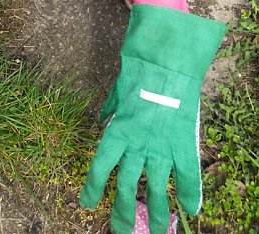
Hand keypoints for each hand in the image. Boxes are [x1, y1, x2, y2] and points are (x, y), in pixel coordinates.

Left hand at [79, 5, 225, 233]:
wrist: (166, 62)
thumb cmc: (140, 73)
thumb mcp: (117, 92)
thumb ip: (110, 109)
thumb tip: (102, 118)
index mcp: (117, 131)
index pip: (100, 167)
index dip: (92, 188)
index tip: (87, 204)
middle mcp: (137, 145)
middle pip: (127, 187)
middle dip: (122, 212)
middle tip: (120, 230)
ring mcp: (161, 147)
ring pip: (157, 190)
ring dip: (158, 215)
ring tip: (159, 233)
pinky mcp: (183, 144)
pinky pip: (187, 176)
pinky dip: (190, 194)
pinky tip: (191, 210)